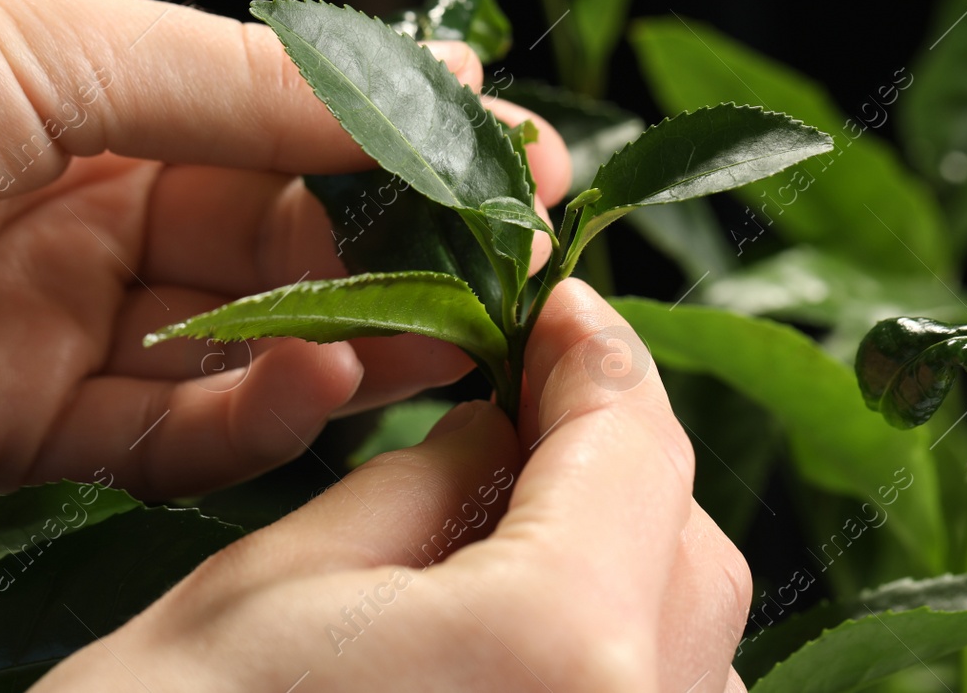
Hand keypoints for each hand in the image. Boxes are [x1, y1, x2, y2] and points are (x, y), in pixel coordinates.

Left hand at [0, 0, 569, 495]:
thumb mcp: (63, 43)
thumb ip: (253, 90)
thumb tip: (448, 75)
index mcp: (117, 91)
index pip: (303, 135)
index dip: (413, 157)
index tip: (529, 175)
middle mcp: (102, 208)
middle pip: (288, 251)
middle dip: (391, 274)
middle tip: (494, 296)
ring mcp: (60, 322)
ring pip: (237, 355)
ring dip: (331, 355)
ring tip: (412, 354)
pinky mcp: (6, 427)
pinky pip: (155, 435)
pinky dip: (236, 423)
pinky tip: (297, 387)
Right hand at [37, 280, 751, 692]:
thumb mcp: (277, 585)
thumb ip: (424, 486)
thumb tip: (504, 427)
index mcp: (557, 647)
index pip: (635, 444)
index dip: (597, 356)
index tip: (556, 309)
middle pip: (690, 548)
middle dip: (615, 459)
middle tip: (520, 404)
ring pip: (689, 649)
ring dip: (621, 566)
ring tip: (501, 534)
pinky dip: (605, 660)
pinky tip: (504, 645)